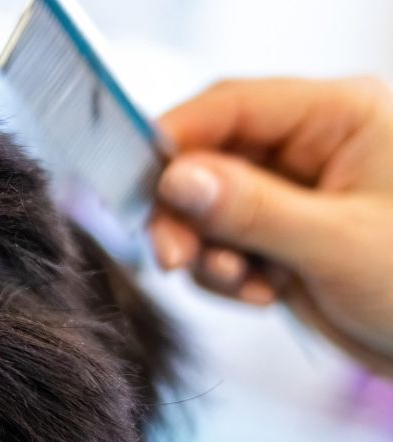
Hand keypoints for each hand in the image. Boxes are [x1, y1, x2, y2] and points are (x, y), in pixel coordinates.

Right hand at [149, 77, 392, 374]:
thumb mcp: (337, 243)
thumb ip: (252, 208)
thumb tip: (175, 180)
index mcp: (338, 116)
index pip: (233, 106)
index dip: (177, 140)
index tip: (142, 184)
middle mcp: (308, 147)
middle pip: (208, 160)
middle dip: (186, 214)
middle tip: (173, 258)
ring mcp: (290, 194)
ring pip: (206, 208)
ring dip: (206, 252)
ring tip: (243, 286)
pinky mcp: (279, 237)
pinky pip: (221, 244)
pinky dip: (225, 274)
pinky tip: (262, 295)